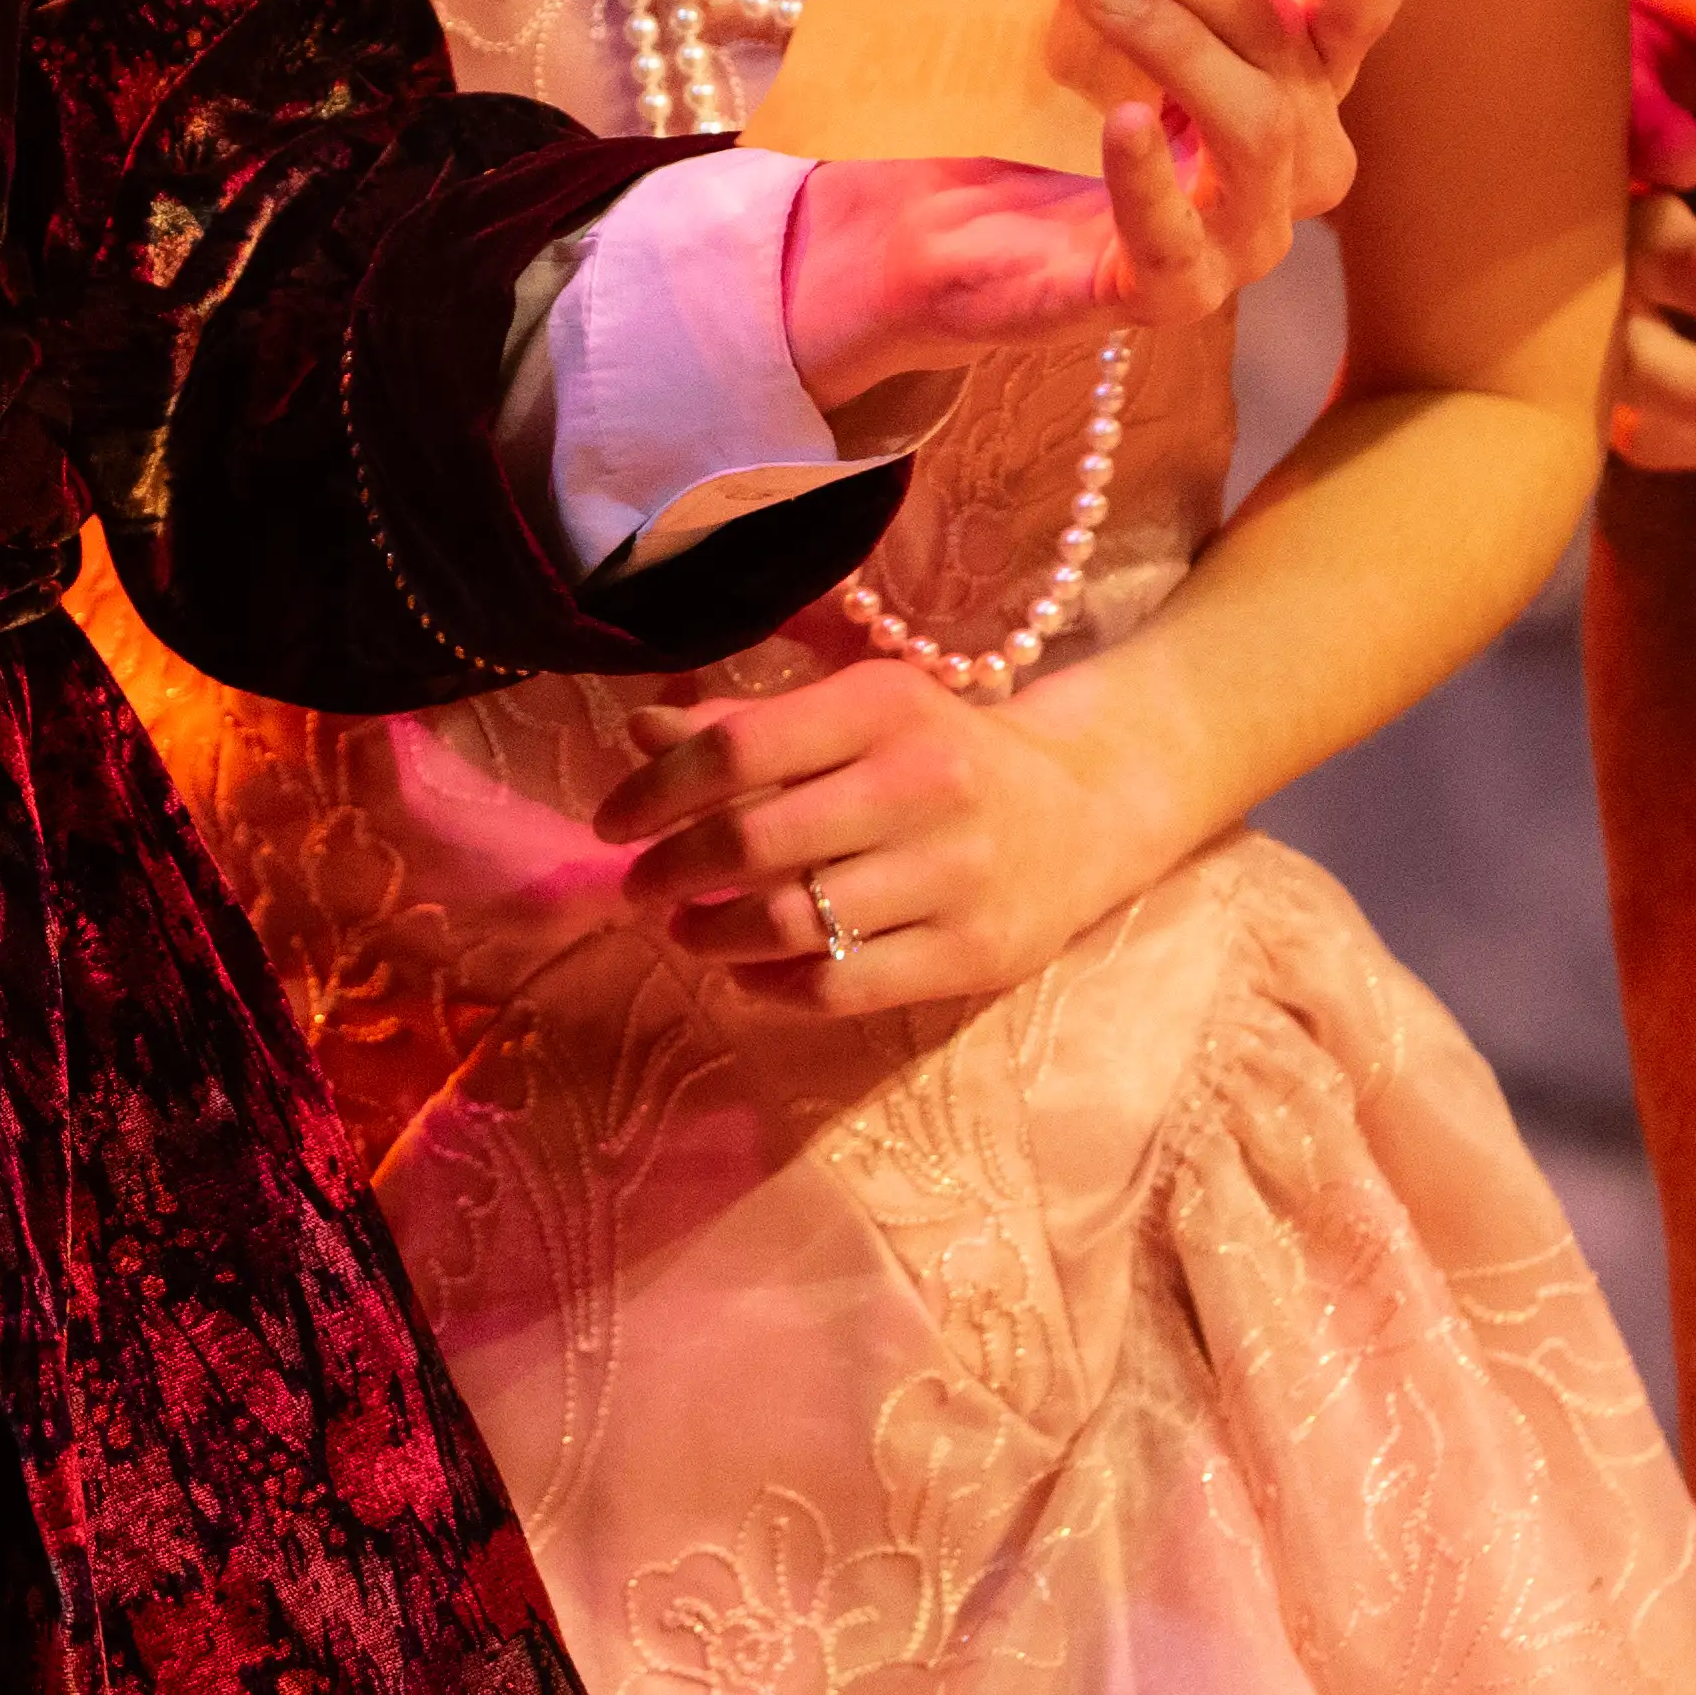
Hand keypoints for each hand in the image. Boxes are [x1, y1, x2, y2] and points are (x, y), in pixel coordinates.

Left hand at [597, 661, 1178, 1013]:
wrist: (1083, 811)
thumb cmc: (937, 754)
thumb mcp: (856, 715)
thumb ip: (749, 726)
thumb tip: (638, 735)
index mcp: (882, 707)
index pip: (736, 748)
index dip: (653, 791)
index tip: (611, 822)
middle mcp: (923, 785)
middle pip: (752, 840)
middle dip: (668, 871)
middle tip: (637, 887)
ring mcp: (953, 876)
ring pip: (788, 922)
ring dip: (710, 934)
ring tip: (686, 929)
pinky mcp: (973, 955)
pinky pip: (839, 986)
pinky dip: (771, 988)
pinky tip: (747, 973)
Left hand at [774, 0, 1403, 393]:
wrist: (932, 227)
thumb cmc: (1025, 107)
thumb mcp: (1079, 17)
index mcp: (1286, 77)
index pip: (1353, 19)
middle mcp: (1289, 157)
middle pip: (1282, 54)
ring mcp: (1242, 234)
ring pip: (1258, 136)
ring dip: (1180, 51)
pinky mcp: (1172, 294)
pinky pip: (1183, 243)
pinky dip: (1151, 180)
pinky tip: (1120, 125)